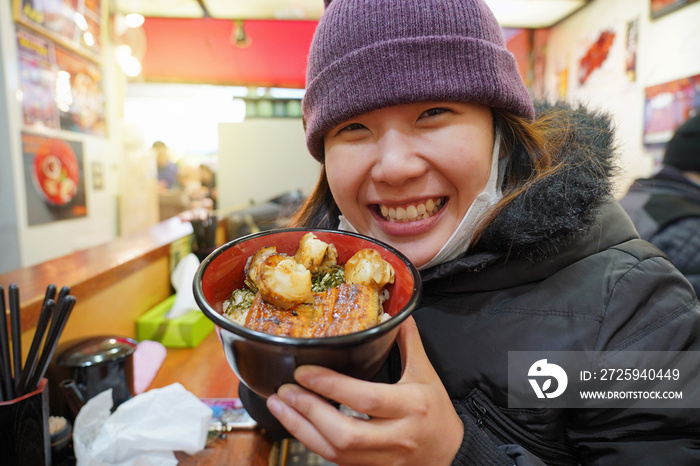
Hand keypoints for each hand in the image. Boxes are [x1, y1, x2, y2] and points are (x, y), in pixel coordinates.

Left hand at [266, 317, 463, 465]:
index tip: (303, 371)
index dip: (330, 385)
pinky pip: (336, 461)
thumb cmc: (437, 413)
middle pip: (345, 433)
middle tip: (285, 391)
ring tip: (280, 406)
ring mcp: (384, 458)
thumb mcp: (426, 374)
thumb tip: (396, 313)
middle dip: (309, 412)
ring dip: (302, 430)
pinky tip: (296, 424)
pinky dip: (312, 442)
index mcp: (411, 405)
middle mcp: (397, 435)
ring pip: (336, 453)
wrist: (452, 455)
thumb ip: (408, 343)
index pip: (365, 398)